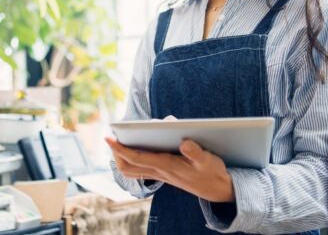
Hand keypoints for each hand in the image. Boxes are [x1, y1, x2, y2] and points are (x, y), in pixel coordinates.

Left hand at [106, 137, 234, 202]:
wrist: (219, 189)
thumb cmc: (212, 172)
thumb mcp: (208, 161)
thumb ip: (196, 152)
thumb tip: (184, 142)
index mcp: (167, 166)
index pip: (136, 158)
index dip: (120, 148)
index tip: (108, 137)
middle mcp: (160, 171)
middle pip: (128, 167)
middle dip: (116, 153)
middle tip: (111, 138)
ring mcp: (161, 174)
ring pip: (133, 170)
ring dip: (123, 157)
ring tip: (119, 140)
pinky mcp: (165, 174)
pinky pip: (142, 169)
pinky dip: (134, 159)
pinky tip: (137, 146)